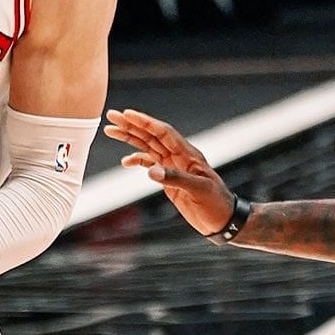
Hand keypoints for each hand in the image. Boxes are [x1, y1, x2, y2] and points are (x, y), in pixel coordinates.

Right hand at [104, 109, 232, 235]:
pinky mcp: (169, 179)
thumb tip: (151, 170)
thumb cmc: (216, 203)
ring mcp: (173, 167)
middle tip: (112, 116)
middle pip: (151, 136)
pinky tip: (125, 161)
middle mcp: (179, 157)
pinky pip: (150, 163)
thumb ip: (175, 179)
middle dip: (131, 125)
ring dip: (130, 138)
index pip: (163, 133)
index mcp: (188, 155)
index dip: (145, 122)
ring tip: (111, 131)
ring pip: (148, 147)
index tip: (127, 114)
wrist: (223, 220)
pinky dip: (137, 160)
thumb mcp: (198, 190)